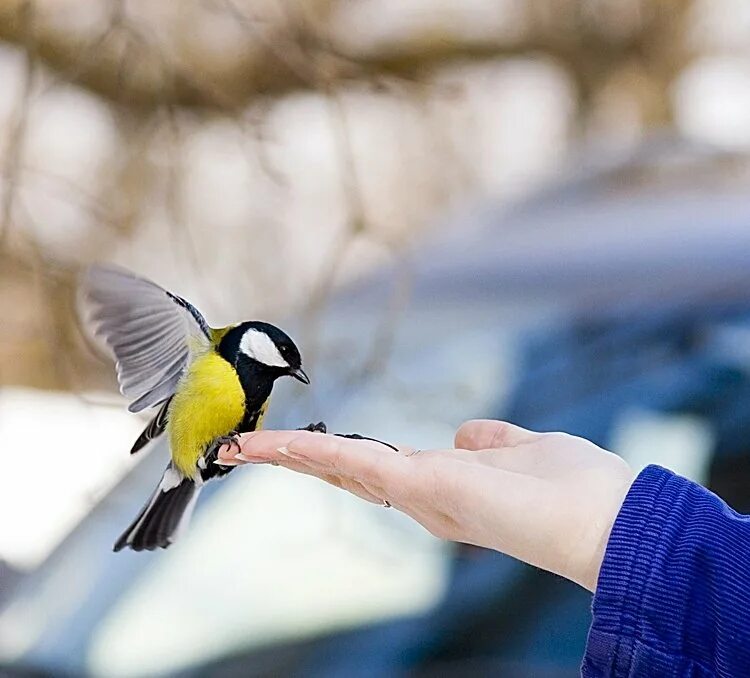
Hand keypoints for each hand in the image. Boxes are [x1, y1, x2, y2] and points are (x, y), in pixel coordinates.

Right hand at [218, 420, 634, 590]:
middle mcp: (426, 499)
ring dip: (292, 457)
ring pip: (343, 470)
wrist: (608, 520)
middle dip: (298, 461)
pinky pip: (358, 465)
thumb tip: (467, 432)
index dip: (339, 459)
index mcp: (446, 488)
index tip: (304, 446)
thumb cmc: (577, 488)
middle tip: (249, 449)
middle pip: (349, 474)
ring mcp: (421, 496)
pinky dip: (314, 456)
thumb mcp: (526, 450)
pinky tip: (277, 446)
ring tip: (245, 447)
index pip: (379, 470)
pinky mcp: (425, 487)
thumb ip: (493, 442)